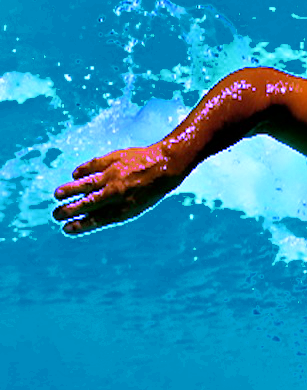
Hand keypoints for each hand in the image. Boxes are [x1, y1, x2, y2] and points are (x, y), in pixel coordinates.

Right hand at [52, 143, 185, 234]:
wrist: (167, 164)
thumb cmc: (152, 189)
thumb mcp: (137, 205)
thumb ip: (115, 209)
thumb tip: (91, 214)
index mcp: (125, 207)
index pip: (98, 219)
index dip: (82, 225)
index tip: (67, 229)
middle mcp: (117, 192)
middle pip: (88, 204)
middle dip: (70, 210)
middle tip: (56, 215)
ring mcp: (114, 175)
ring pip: (86, 185)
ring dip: (70, 190)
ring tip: (57, 195)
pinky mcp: (113, 160)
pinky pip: (92, 166)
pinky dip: (82, 171)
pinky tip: (74, 175)